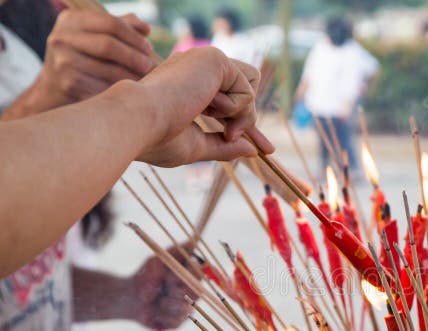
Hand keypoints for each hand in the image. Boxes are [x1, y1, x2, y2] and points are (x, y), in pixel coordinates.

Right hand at [29, 10, 153, 111]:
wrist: (53, 86)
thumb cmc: (84, 56)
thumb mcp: (96, 34)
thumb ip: (122, 26)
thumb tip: (146, 29)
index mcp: (71, 20)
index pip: (111, 23)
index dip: (134, 37)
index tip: (149, 49)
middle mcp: (62, 38)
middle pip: (108, 45)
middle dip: (134, 57)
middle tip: (149, 66)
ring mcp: (63, 61)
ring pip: (109, 70)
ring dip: (132, 76)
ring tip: (145, 79)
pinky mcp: (68, 84)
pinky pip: (104, 88)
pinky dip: (121, 90)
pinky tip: (129, 91)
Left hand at [129, 246, 194, 330]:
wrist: (129, 298)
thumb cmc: (145, 276)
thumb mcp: (158, 260)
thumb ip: (176, 252)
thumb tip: (193, 241)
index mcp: (191, 279)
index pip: (201, 275)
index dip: (191, 275)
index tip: (177, 273)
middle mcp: (192, 294)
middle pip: (197, 293)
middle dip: (177, 289)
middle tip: (164, 285)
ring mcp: (187, 310)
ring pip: (185, 308)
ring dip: (167, 302)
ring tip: (156, 300)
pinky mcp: (178, 323)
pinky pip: (176, 320)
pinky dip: (162, 314)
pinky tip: (155, 311)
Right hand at [135, 47, 273, 166]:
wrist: (138, 123)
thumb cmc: (156, 138)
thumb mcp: (196, 146)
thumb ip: (223, 145)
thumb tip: (251, 149)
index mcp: (188, 84)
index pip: (228, 99)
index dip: (245, 124)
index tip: (265, 149)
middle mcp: (197, 67)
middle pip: (245, 88)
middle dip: (247, 118)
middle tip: (231, 135)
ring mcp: (205, 60)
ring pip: (250, 87)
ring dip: (240, 112)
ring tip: (213, 120)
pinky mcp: (215, 59)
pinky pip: (247, 90)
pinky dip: (233, 108)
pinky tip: (205, 105)